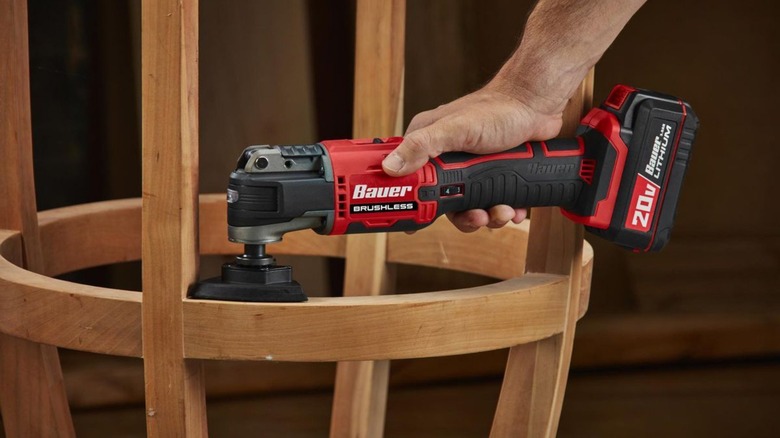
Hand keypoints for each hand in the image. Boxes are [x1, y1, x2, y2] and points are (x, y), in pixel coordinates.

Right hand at [382, 81, 566, 231]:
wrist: (536, 104)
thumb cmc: (497, 109)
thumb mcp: (456, 129)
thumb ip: (423, 146)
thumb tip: (390, 167)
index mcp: (428, 146)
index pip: (409, 179)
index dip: (413, 202)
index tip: (418, 221)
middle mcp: (446, 160)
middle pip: (444, 203)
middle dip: (464, 217)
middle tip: (477, 217)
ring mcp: (471, 171)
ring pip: (472, 208)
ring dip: (489, 216)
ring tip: (502, 211)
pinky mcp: (493, 177)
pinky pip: (493, 204)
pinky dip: (506, 211)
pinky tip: (515, 207)